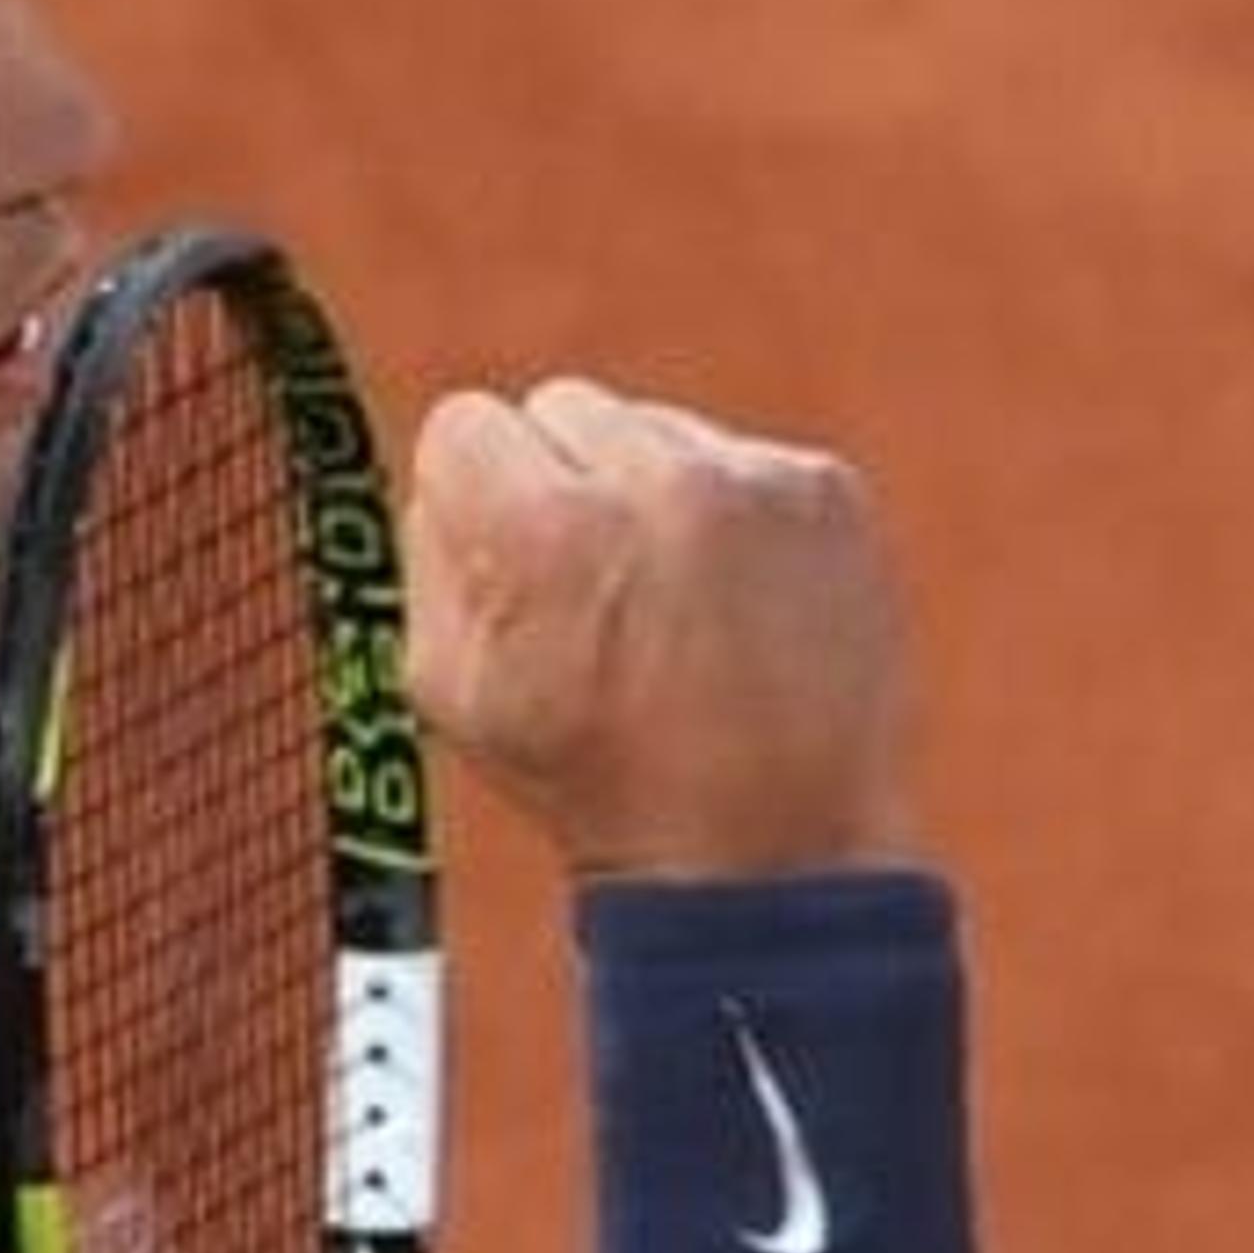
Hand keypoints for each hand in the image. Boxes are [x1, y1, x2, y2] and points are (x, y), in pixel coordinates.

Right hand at [400, 379, 917, 880]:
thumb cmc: (590, 776)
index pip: (464, 424)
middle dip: (559, 481)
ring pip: (653, 430)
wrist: (769, 843)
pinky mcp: (825, 492)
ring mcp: (752, 481)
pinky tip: (731, 603)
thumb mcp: (444, 685)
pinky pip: (738, 461)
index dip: (471, 495)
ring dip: (644, 493)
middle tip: (584, 582)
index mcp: (542, 526)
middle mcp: (652, 480)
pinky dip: (728, 517)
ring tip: (666, 603)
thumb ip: (428, 552)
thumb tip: (450, 476)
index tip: (501, 553)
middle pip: (561, 408)